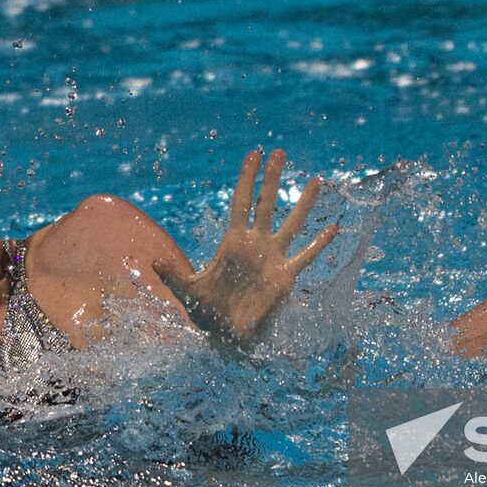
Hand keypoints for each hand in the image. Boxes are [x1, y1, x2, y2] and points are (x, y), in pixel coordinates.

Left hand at [152, 149, 337, 346]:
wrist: (227, 334)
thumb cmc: (208, 311)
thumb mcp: (188, 291)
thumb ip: (173, 274)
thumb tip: (152, 262)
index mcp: (233, 242)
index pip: (241, 202)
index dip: (246, 179)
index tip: (253, 155)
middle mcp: (255, 244)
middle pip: (266, 204)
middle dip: (272, 179)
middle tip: (280, 152)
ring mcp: (273, 257)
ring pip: (291, 224)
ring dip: (303, 204)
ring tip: (316, 181)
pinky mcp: (285, 276)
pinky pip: (305, 257)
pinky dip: (319, 244)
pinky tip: (333, 229)